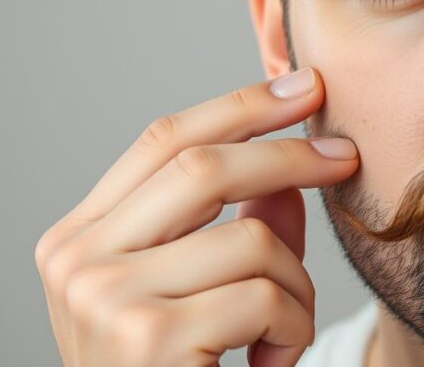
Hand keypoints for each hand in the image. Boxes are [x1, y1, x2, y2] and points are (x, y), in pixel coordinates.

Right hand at [34, 67, 358, 366]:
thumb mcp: (202, 295)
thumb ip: (238, 230)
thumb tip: (290, 177)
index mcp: (80, 238)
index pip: (163, 139)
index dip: (241, 105)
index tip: (304, 86)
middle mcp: (76, 260)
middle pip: (205, 165)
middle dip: (291, 154)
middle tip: (348, 158)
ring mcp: (103, 298)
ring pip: (250, 239)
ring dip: (295, 287)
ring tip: (281, 334)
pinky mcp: (147, 339)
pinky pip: (265, 297)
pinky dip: (293, 330)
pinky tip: (268, 365)